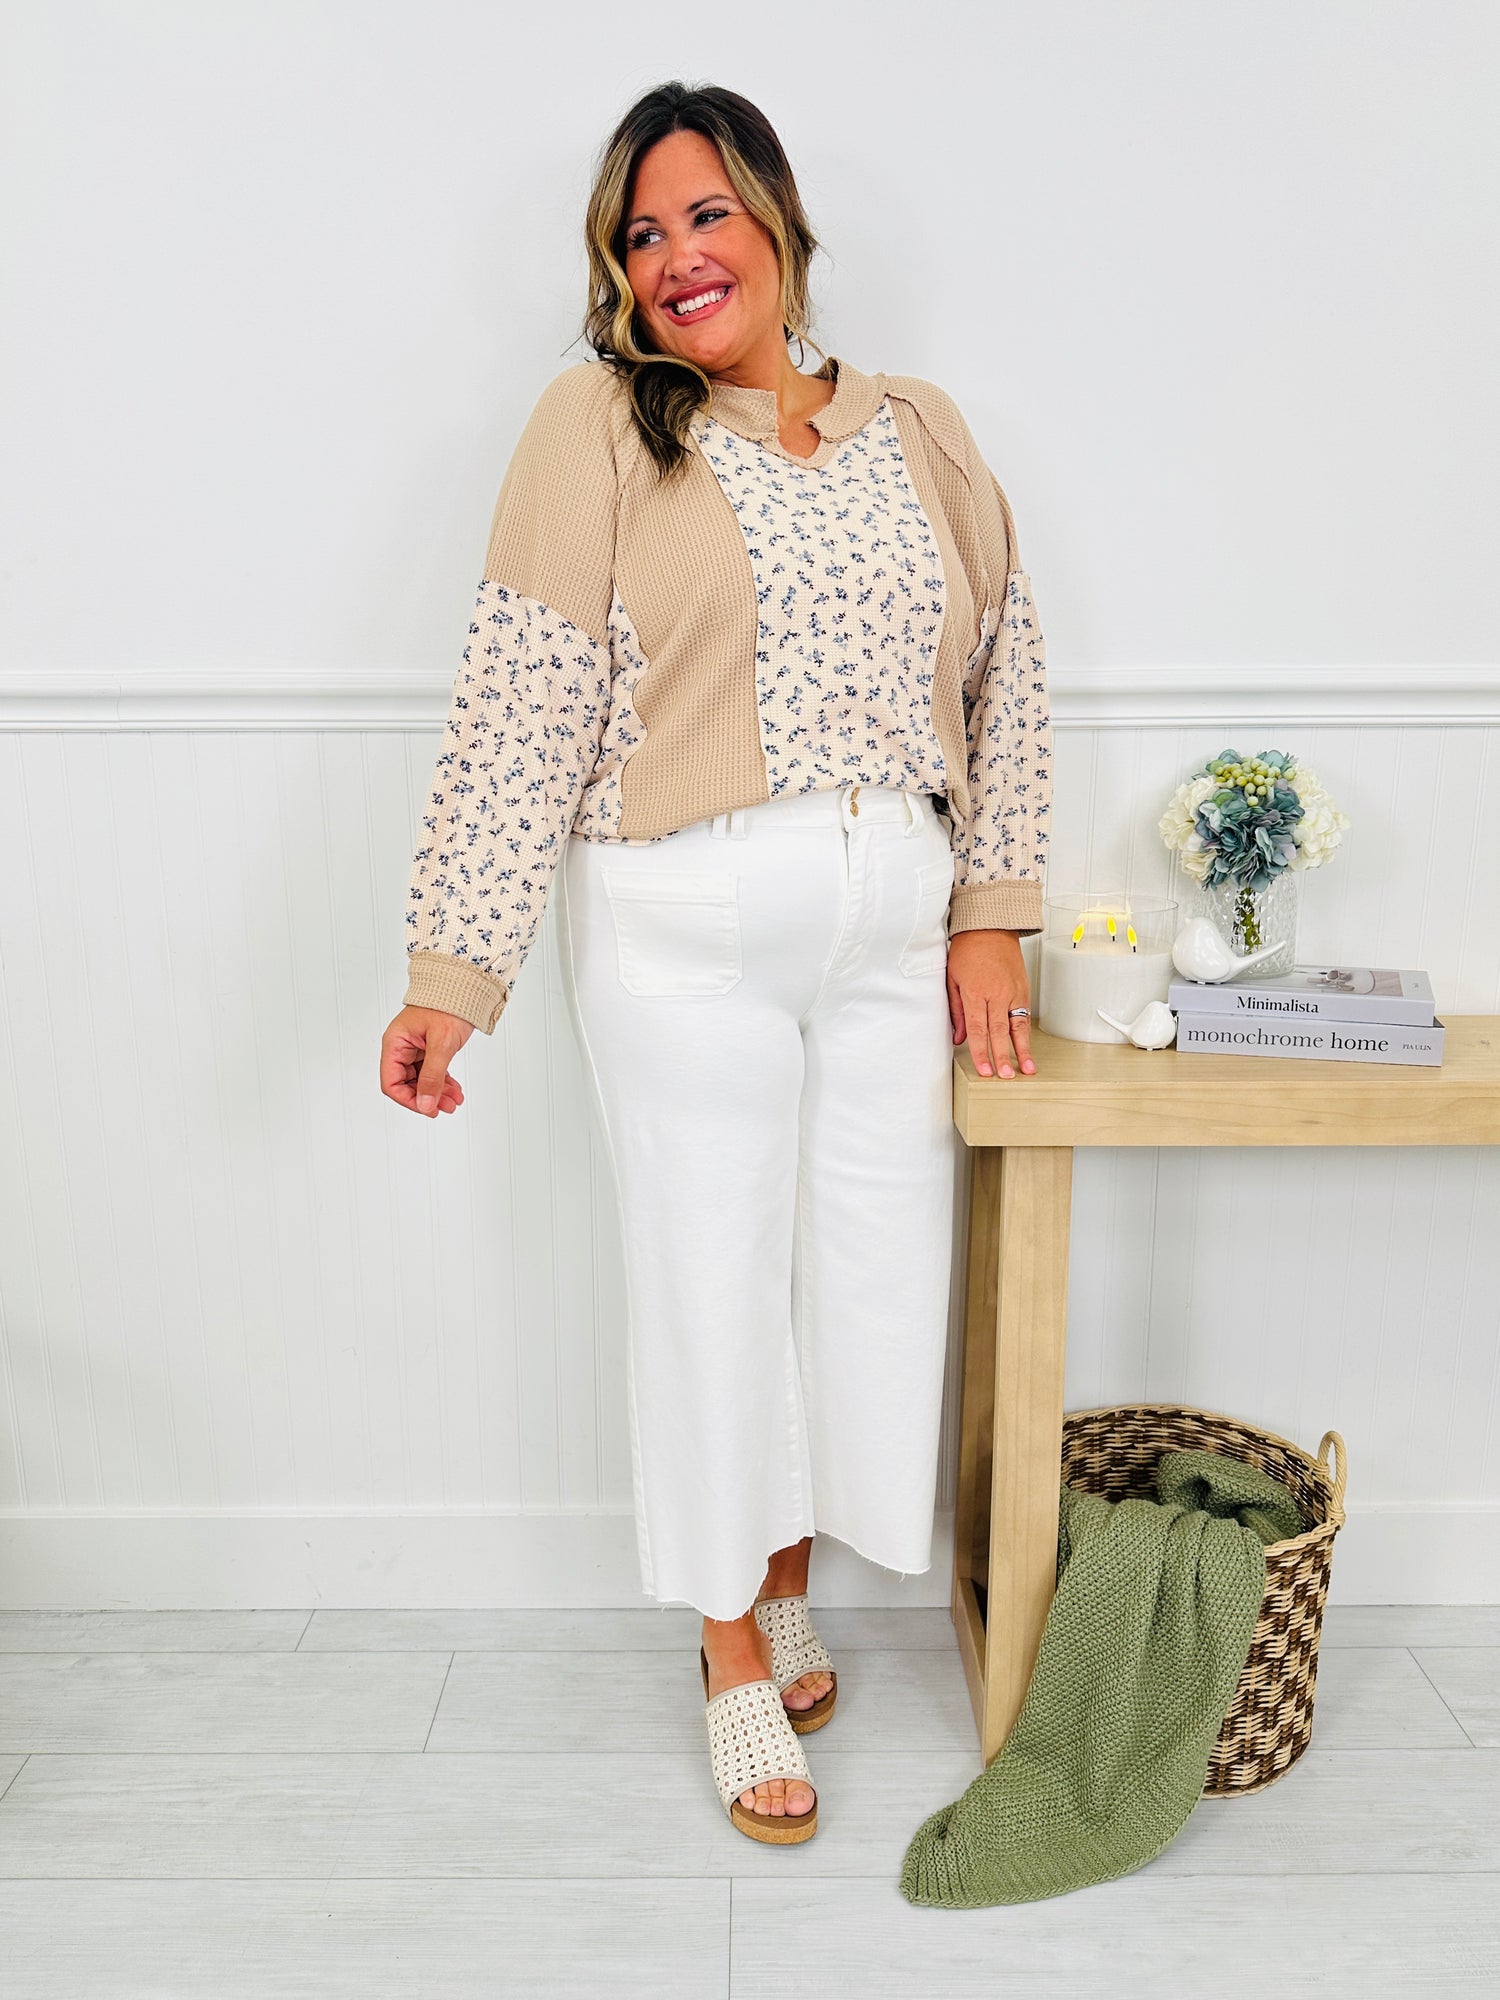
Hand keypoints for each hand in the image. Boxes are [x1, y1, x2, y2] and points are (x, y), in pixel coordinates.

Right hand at [381, 1006, 473, 1116]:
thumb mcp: (441, 1044)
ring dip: (438, 1093)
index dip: (408, 1099)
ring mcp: (415, 1049)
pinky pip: (432, 1073)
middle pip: (406, 1085)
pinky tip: (455, 1091)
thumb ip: (432, 1076)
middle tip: (446, 1107)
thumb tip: (425, 1104)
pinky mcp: (429, 1049)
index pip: (391, 1083)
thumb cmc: (448, 1005)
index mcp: (395, 1044)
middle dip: (427, 1098)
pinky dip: (443, 1084)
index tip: (427, 1108)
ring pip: (422, 1081)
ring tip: (454, 1101)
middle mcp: (401, 1048)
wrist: (465, 987)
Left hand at [946, 930, 1036, 1078]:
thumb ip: (956, 1011)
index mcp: (975, 992)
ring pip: (1018, 1026)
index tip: (984, 1070)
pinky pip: (1025, 1015)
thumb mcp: (952, 979)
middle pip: (999, 1031)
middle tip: (1005, 1076)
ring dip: (1022, 1050)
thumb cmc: (968, 950)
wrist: (990, 927)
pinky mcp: (1023, 990)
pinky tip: (1028, 1048)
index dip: (981, 1052)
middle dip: (1002, 1056)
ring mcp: (1013, 992)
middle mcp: (997, 994)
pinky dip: (1027, 1034)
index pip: (978, 1029)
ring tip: (1027, 1069)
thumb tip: (958, 1038)